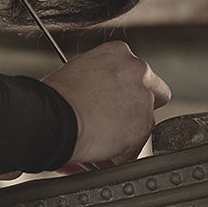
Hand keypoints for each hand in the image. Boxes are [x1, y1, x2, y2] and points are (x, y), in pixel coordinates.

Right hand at [41, 41, 170, 166]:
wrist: (55, 118)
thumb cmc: (54, 97)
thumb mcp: (74, 73)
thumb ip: (96, 80)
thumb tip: (94, 97)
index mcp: (118, 53)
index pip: (132, 71)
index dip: (122, 89)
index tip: (110, 100)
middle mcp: (138, 72)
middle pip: (153, 92)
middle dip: (136, 108)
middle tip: (114, 120)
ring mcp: (144, 100)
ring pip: (143, 122)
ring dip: (125, 134)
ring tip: (98, 142)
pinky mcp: (144, 127)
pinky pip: (135, 146)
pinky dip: (120, 153)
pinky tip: (99, 152)